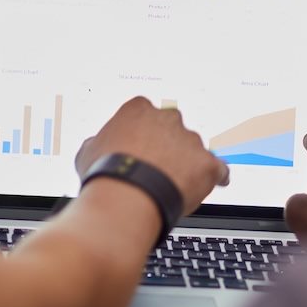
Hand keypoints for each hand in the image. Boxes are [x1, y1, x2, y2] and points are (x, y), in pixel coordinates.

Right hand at [75, 97, 230, 214]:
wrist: (127, 197)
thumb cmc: (106, 174)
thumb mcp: (88, 152)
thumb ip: (98, 142)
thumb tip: (97, 146)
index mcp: (138, 109)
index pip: (144, 114)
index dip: (141, 134)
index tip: (139, 147)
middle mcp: (168, 119)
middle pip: (172, 130)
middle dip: (166, 146)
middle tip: (156, 167)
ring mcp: (190, 140)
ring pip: (194, 150)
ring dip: (187, 164)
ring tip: (174, 186)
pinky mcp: (208, 164)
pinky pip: (218, 169)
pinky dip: (215, 177)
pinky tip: (213, 183)